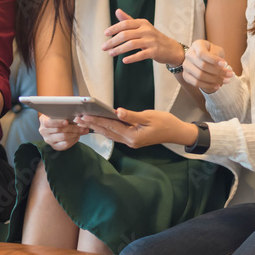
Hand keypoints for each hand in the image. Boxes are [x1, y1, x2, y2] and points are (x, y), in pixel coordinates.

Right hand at [38, 112, 87, 150]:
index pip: (49, 123)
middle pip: (59, 130)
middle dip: (72, 128)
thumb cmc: (57, 118)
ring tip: (81, 131)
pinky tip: (76, 136)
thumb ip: (66, 115)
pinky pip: (65, 145)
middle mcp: (44, 131)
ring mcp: (49, 140)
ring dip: (74, 134)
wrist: (54, 125)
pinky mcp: (54, 146)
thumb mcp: (58, 113)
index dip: (58, 122)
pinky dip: (73, 140)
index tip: (67, 122)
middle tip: (81, 126)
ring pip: (63, 137)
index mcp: (43, 121)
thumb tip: (79, 118)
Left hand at [75, 108, 197, 148]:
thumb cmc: (165, 122)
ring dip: (97, 127)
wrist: (177, 133)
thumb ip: (131, 115)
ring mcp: (131, 142)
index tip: (85, 115)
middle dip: (92, 124)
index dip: (97, 120)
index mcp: (133, 137)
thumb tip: (117, 112)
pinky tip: (99, 125)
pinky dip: (106, 129)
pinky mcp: (132, 140)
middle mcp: (130, 142)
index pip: (111, 127)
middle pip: (107, 132)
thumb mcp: (149, 116)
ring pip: (110, 134)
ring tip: (84, 121)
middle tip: (77, 118)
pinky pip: (116, 135)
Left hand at [101, 8, 182, 65]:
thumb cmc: (152, 37)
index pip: (125, 24)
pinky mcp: (155, 51)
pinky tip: (124, 61)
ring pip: (131, 45)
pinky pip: (141, 55)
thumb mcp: (141, 27)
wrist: (170, 48)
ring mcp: (151, 41)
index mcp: (142, 23)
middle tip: (104, 47)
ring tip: (110, 54)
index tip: (105, 34)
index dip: (114, 28)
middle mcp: (147, 30)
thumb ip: (129, 20)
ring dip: (119, 50)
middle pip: (126, 35)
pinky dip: (132, 58)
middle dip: (113, 41)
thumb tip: (117, 11)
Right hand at [181, 40, 233, 92]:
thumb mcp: (216, 49)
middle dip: (218, 72)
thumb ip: (217, 54)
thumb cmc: (212, 53)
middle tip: (230, 75)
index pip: (202, 53)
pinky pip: (196, 83)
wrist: (203, 59)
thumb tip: (219, 64)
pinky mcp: (186, 75)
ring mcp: (186, 66)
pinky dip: (208, 85)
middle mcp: (189, 55)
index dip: (213, 60)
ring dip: (215, 80)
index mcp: (196, 45)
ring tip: (226, 81)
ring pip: (199, 76)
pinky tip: (217, 86)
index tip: (225, 64)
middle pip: (202, 65)